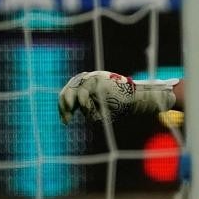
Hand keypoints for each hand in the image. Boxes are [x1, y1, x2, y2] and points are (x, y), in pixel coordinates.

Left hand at [58, 71, 176, 122]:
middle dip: (64, 106)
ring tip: (90, 114)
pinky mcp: (96, 79)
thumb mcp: (98, 111)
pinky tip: (89, 109)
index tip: (66, 121)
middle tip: (66, 121)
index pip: (69, 93)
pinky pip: (82, 93)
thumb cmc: (119, 107)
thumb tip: (69, 114)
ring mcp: (91, 77)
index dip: (64, 107)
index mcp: (87, 85)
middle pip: (67, 90)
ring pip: (73, 91)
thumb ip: (85, 108)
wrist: (135, 99)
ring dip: (80, 107)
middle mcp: (87, 78)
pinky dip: (85, 104)